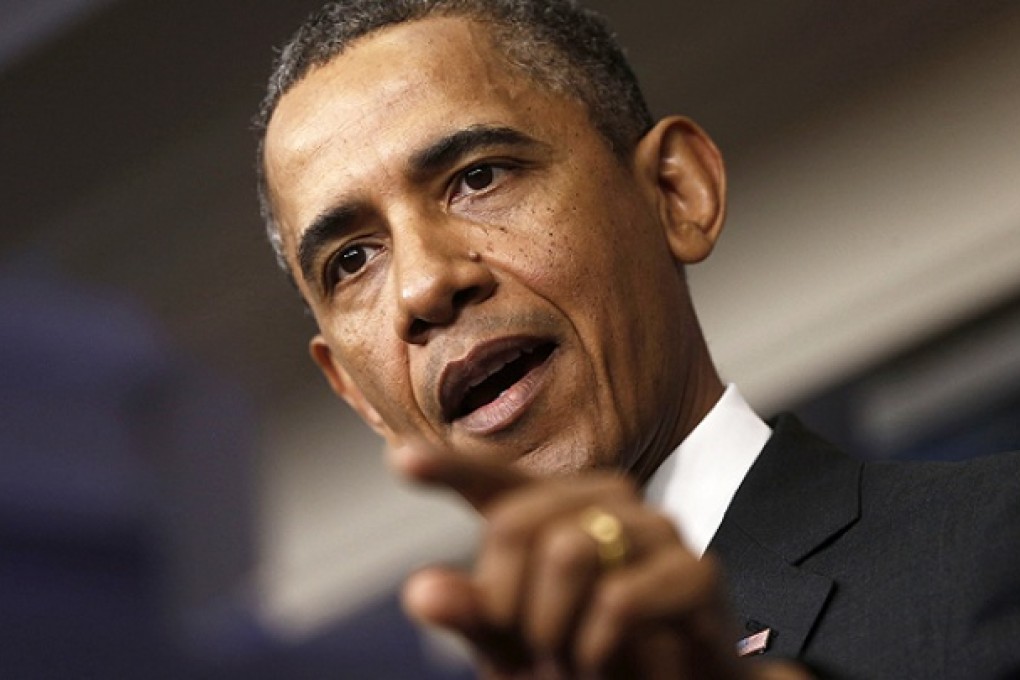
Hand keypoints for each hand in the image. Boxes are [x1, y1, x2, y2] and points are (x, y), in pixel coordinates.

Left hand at [389, 443, 812, 678]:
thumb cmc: (585, 660)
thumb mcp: (514, 645)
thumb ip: (476, 614)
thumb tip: (420, 592)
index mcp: (555, 510)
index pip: (495, 480)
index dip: (448, 468)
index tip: (401, 462)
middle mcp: (605, 502)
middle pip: (516, 521)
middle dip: (509, 602)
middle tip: (535, 645)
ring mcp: (655, 530)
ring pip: (568, 551)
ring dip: (555, 627)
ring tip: (576, 655)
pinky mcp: (697, 572)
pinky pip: (619, 600)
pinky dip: (597, 648)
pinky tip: (607, 660)